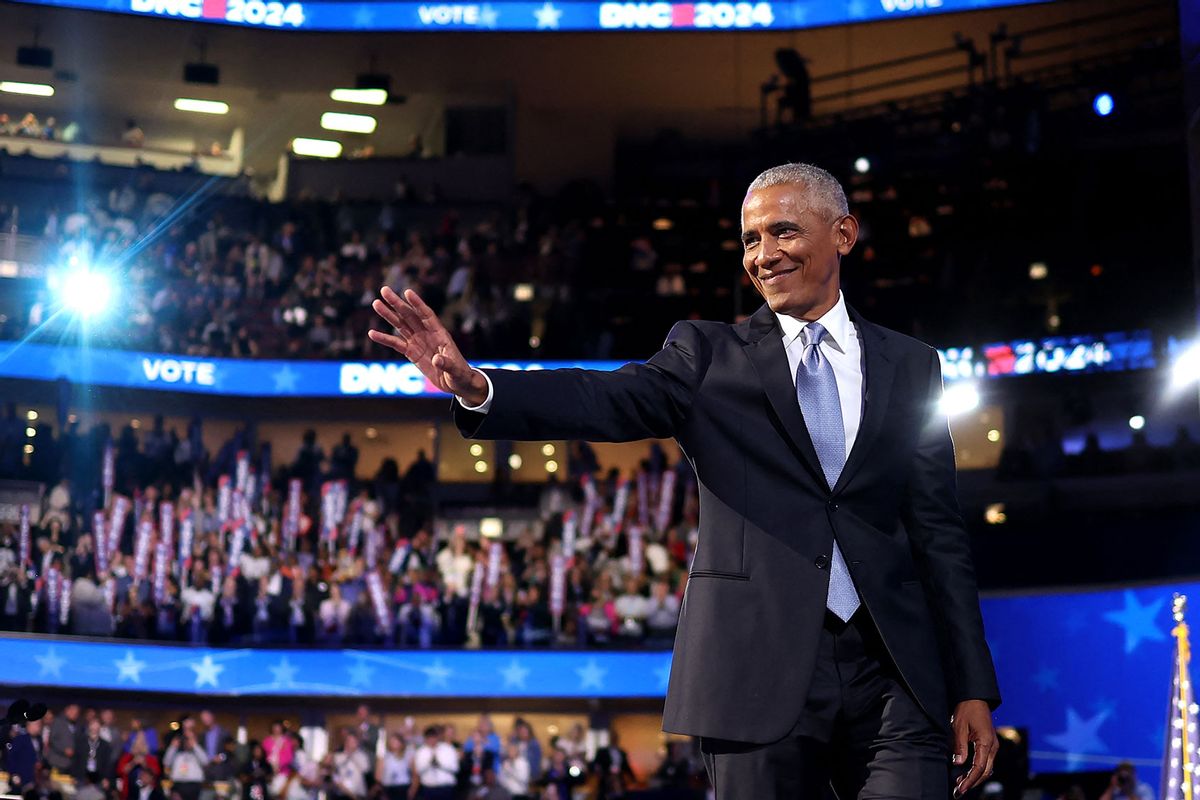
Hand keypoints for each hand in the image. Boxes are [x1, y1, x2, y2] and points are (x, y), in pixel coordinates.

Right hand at [368, 287, 486, 405]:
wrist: (456, 383)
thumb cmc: (460, 374)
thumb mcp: (456, 370)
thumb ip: (446, 364)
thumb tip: (436, 360)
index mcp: (440, 333)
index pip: (427, 315)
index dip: (417, 304)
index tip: (407, 292)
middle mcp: (427, 334)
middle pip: (410, 315)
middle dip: (397, 303)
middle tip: (384, 290)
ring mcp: (418, 342)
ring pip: (401, 325)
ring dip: (388, 315)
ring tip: (376, 303)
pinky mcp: (411, 353)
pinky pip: (396, 344)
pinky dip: (384, 339)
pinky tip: (372, 333)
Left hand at [951, 699, 997, 797]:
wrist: (975, 698)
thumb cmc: (967, 710)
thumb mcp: (959, 726)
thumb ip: (959, 745)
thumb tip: (959, 763)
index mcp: (987, 742)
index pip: (979, 768)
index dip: (970, 780)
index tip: (961, 788)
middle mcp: (993, 746)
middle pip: (985, 772)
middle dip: (973, 783)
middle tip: (959, 791)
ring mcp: (993, 746)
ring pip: (987, 768)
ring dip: (975, 778)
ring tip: (961, 784)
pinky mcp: (989, 744)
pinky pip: (986, 762)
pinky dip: (977, 770)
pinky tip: (967, 773)